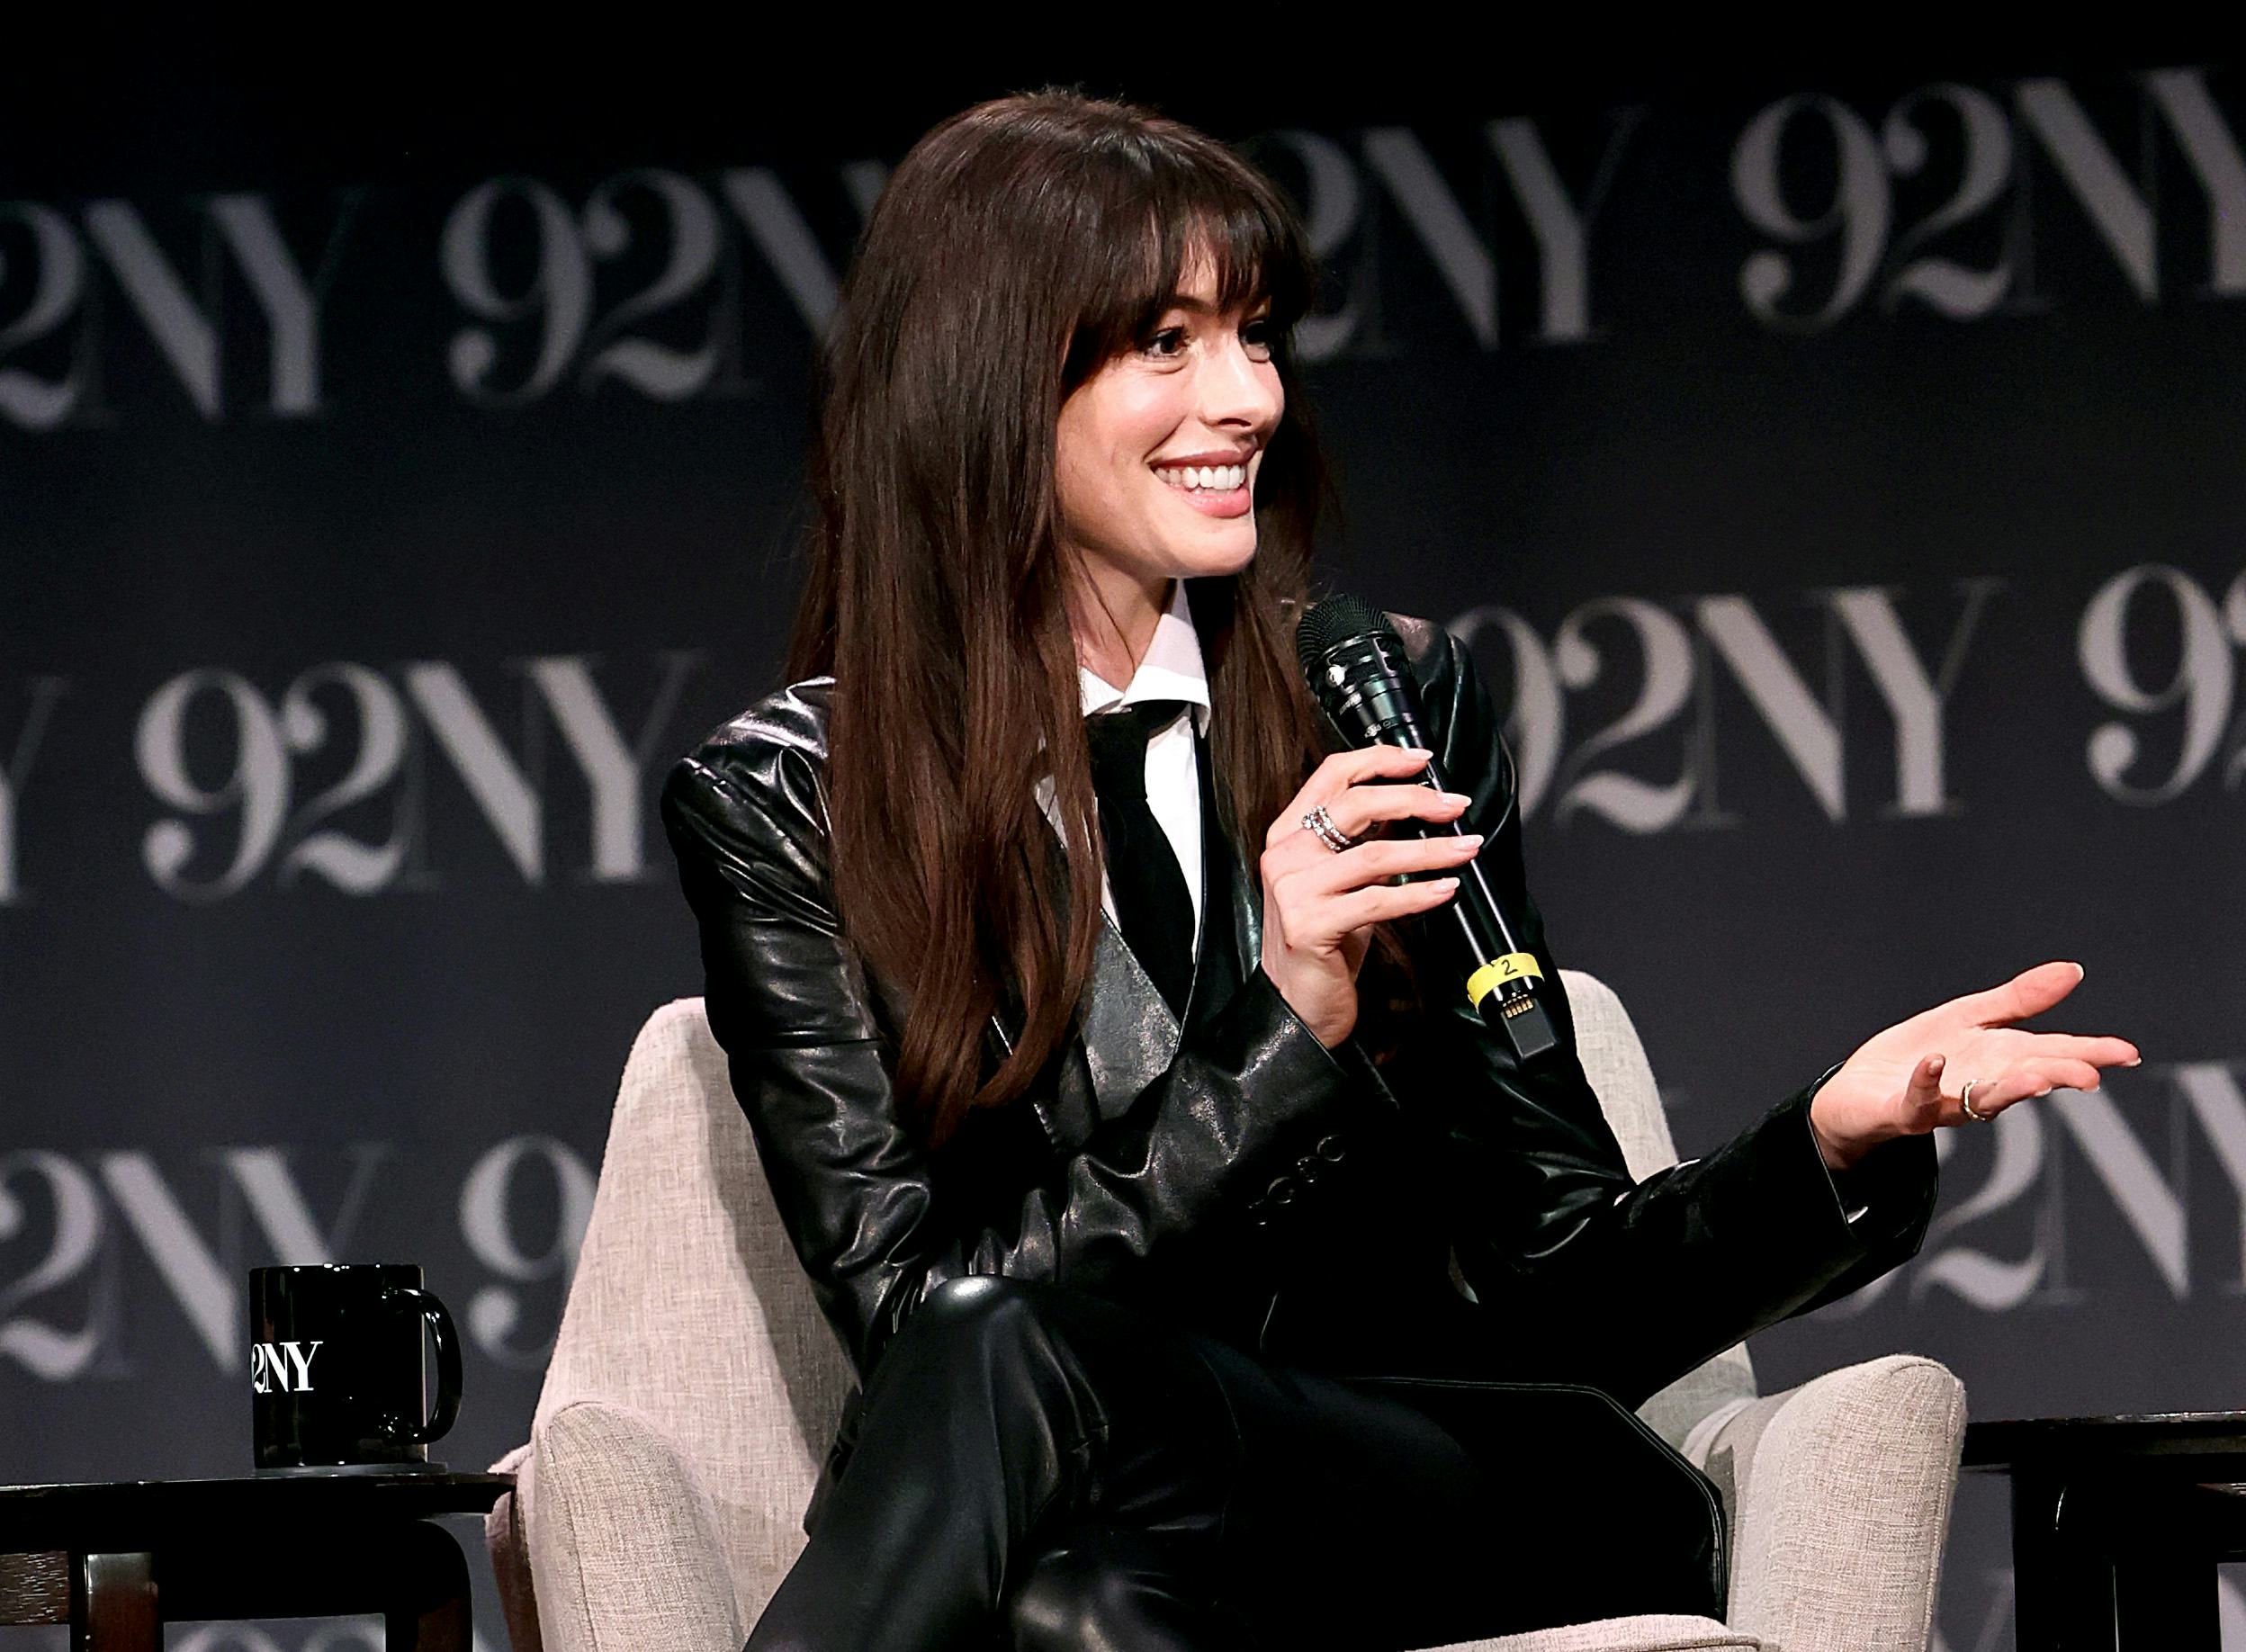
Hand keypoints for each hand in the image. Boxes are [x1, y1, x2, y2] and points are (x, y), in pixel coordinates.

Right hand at [1259, 746, 1479, 1046]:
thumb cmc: (1322, 944)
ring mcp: (1294, 890)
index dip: (1379, 760)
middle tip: (1454, 806)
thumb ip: (1362, 842)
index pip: (1331, 775)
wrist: (1297, 1005)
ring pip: (1375, 855)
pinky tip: (1444, 890)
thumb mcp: (1339, 882)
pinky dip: (1419, 893)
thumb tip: (1411, 807)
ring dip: (1431, 850)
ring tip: (1464, 849)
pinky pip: (1378, 901)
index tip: (1421, 761)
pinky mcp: (1311, 925)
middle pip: (1355, 805)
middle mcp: (1285, 856)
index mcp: (1288, 835)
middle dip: (1415, 800)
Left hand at [1808, 961, 2140, 1169]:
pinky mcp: (1904, 1111)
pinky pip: (1918, 1101)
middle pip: (2025, 1079)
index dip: (2090, 1054)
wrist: (1857, 1091)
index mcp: (2001, 1059)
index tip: (2127, 1053)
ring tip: (2037, 1077)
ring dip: (2010, 1089)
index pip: (2053, 1053)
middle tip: (2090, 1074)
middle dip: (2057, 1075)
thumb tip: (2073, 970)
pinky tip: (1935, 1062)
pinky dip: (1927, 1083)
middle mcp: (1981, 1085)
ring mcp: (1945, 1101)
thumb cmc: (1919, 1055)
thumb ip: (2020, 999)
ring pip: (1982, 1100)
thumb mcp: (1969, 1017)